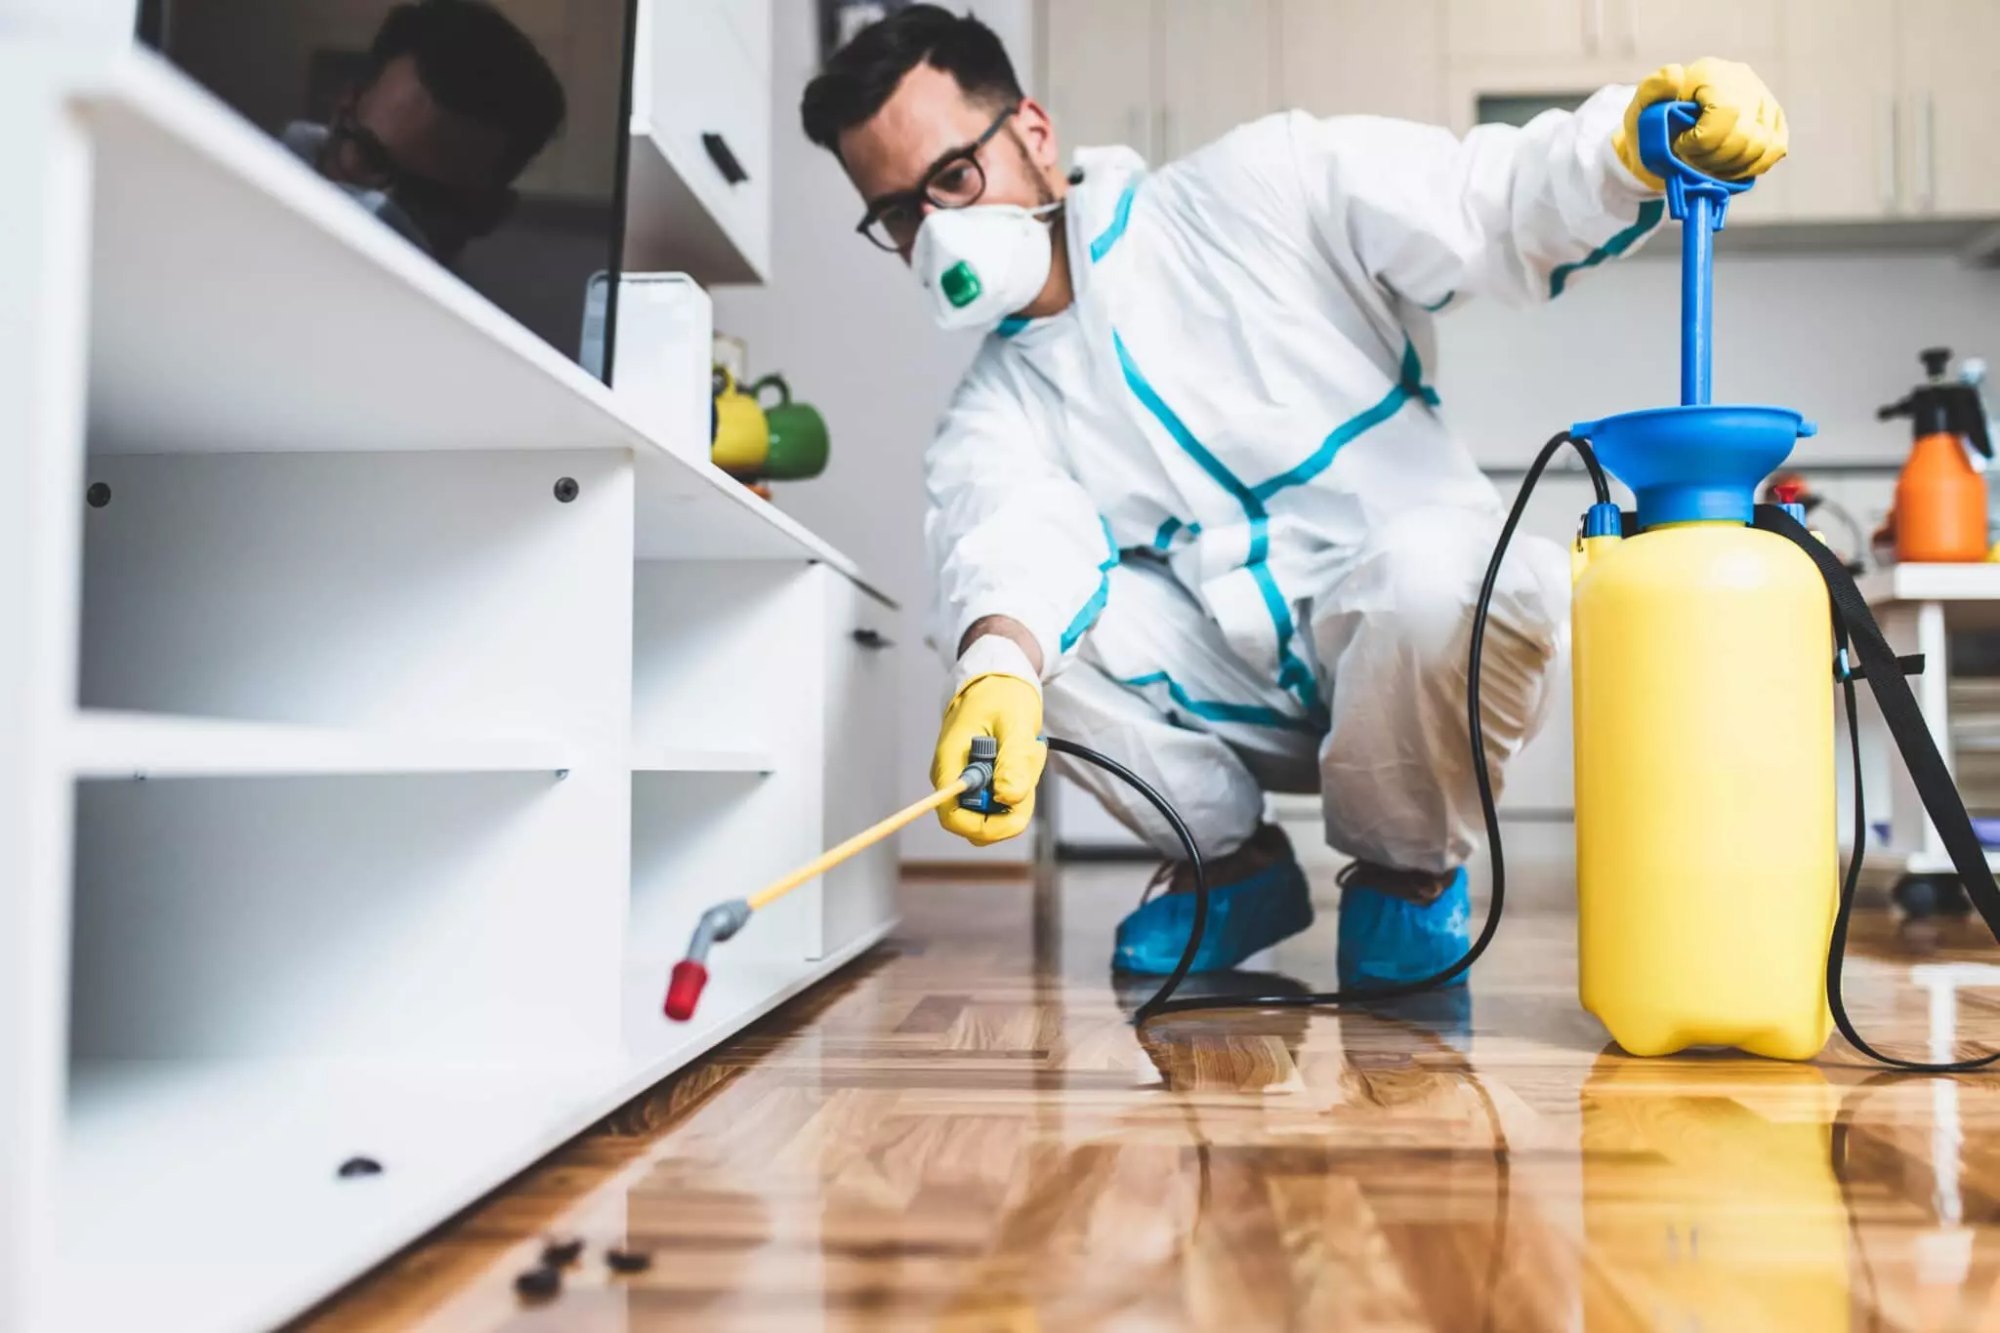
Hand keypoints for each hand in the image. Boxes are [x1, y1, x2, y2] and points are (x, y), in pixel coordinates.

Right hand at [930, 672, 1045, 845]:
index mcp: (950, 766)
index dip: (985, 826)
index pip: (954, 818)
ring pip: (998, 811)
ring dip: (1021, 789)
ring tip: (1027, 749)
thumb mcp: (1014, 723)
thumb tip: (1009, 797)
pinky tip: (1024, 752)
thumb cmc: (1001, 695)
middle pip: (980, 821)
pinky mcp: (984, 780)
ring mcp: (968, 782)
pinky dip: (1022, 781)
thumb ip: (1013, 760)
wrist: (998, 680)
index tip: (1016, 811)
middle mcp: (953, 780)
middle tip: (1028, 765)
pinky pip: (1005, 797)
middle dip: (1013, 805)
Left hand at [1615, 57, 1787, 188]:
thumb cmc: (1652, 122)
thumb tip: (1674, 75)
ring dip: (1729, 167)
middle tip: (1691, 159)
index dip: (1701, 142)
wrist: (1664, 134)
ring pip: (1761, 146)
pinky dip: (1750, 167)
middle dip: (1713, 159)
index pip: (1725, 113)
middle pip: (1745, 135)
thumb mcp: (1642, 106)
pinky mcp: (1773, 119)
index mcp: (1711, 73)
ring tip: (1705, 164)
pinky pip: (1774, 150)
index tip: (1679, 146)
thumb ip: (1652, 90)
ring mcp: (1763, 99)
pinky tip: (1727, 168)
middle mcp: (1743, 81)